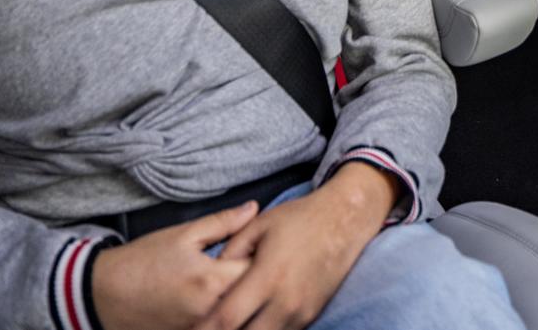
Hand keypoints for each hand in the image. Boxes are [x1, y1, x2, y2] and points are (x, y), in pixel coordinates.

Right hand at [92, 201, 257, 329]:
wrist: (104, 294)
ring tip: (239, 283)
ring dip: (241, 299)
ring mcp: (200, 328)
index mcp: (211, 279)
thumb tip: (254, 209)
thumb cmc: (143, 260)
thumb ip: (222, 223)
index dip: (264, 256)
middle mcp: (210, 310)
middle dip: (256, 279)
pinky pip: (218, 325)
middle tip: (253, 264)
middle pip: (251, 295)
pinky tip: (219, 300)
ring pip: (237, 314)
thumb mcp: (182, 234)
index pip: (258, 269)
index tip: (262, 247)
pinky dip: (223, 315)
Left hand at [192, 162, 397, 329]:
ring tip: (231, 324)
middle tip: (207, 328)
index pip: (227, 318)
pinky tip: (253, 322)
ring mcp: (300, 312)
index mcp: (266, 278)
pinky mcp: (311, 315)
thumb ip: (230, 250)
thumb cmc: (299, 219)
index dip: (206, 329)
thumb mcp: (259, 225)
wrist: (345, 221)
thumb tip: (211, 273)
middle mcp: (285, 302)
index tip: (192, 329)